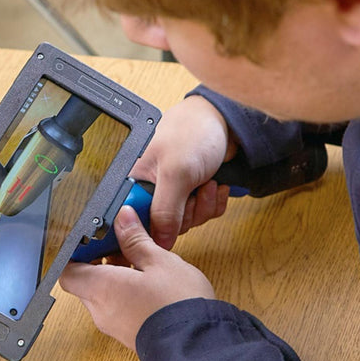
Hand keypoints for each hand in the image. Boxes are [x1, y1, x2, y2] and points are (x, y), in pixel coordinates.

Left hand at [59, 205, 214, 350]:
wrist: (199, 348)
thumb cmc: (179, 305)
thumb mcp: (160, 261)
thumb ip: (136, 240)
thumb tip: (123, 219)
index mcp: (101, 288)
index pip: (67, 270)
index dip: (75, 252)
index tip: (92, 238)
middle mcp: (101, 311)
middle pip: (85, 281)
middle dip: (100, 261)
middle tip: (122, 245)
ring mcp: (113, 326)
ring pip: (102, 295)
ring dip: (115, 277)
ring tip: (142, 263)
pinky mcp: (128, 335)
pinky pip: (116, 309)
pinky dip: (125, 294)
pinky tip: (149, 284)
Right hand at [131, 95, 236, 249]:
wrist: (226, 120)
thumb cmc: (194, 132)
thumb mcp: (176, 173)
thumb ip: (164, 211)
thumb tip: (159, 240)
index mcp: (135, 181)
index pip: (134, 220)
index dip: (151, 227)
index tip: (167, 222)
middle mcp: (150, 188)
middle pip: (162, 226)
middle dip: (186, 214)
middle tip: (193, 193)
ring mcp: (172, 193)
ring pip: (185, 223)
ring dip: (202, 207)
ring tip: (206, 183)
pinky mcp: (191, 194)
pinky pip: (201, 215)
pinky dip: (212, 204)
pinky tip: (213, 185)